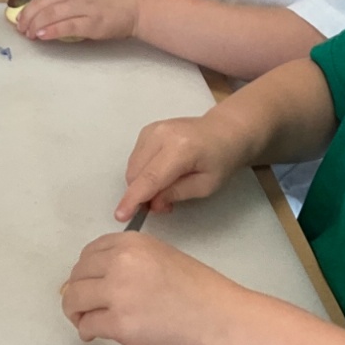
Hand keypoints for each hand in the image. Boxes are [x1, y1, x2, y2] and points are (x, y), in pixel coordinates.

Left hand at [15, 0, 142, 41]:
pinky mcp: (91, 22)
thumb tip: (46, 4)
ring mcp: (84, 5)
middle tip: (21, 27)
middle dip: (28, 15)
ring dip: (36, 25)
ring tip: (29, 34)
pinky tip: (42, 36)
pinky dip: (51, 31)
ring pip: (51, 14)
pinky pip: (65, 26)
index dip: (30, 4)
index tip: (22, 14)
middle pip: (44, 2)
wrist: (139, 4)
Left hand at [61, 232, 241, 344]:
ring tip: (84, 321)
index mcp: (132, 243)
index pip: (90, 252)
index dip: (85, 271)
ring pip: (74, 299)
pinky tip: (93, 334)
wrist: (221, 320)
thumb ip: (132, 262)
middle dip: (76, 291)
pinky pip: (87, 325)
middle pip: (78, 274)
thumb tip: (102, 278)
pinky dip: (87, 331)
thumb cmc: (201, 293)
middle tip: (83, 306)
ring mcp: (118, 293)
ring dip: (75, 311)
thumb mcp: (163, 258)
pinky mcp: (119, 323)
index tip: (88, 283)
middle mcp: (120, 262)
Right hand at [115, 115, 250, 221]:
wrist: (223, 131)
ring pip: (132, 167)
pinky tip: (160, 174)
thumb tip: (152, 204)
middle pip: (135, 173)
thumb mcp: (206, 185)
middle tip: (164, 205)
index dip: (134, 199)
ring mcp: (152, 129)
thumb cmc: (221, 159)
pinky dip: (142, 172)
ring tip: (165, 188)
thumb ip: (176, 194)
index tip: (121, 215)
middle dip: (142, 195)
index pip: (150, 178)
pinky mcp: (147, 130)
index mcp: (180, 148)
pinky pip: (135, 158)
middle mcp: (161, 135)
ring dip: (141, 184)